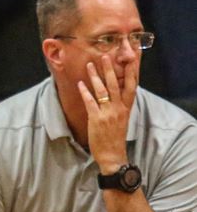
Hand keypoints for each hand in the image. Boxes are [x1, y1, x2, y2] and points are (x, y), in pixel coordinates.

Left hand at [77, 55, 136, 171]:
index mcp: (127, 108)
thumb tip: (115, 90)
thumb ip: (119, 104)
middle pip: (116, 84)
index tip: (132, 58)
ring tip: (90, 64)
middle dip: (111, 69)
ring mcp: (108, 113)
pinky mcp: (97, 119)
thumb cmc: (115, 136)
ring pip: (102, 91)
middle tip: (106, 56)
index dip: (132, 71)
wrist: (113, 155)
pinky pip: (90, 102)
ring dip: (95, 77)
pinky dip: (85, 92)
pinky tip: (80, 84)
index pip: (132, 85)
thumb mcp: (122, 118)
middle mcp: (119, 109)